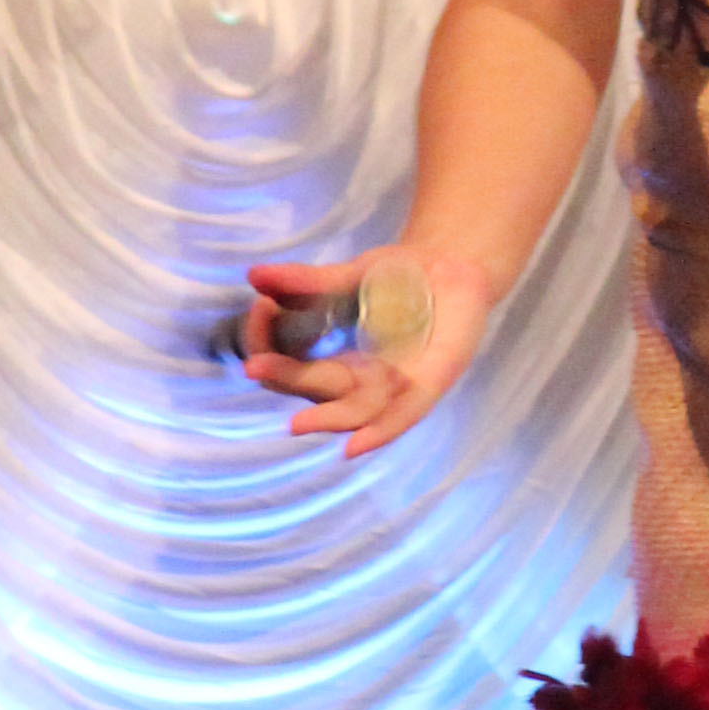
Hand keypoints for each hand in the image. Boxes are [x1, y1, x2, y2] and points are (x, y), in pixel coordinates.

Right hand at [242, 249, 496, 460]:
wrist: (455, 261)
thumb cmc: (398, 276)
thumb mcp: (347, 277)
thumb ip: (306, 283)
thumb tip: (253, 275)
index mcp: (332, 356)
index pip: (286, 363)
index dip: (265, 342)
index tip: (258, 309)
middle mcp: (356, 377)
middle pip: (312, 387)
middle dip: (284, 377)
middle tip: (257, 366)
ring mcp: (391, 385)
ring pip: (351, 410)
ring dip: (326, 419)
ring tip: (297, 423)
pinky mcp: (429, 385)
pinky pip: (401, 416)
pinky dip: (378, 431)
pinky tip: (353, 448)